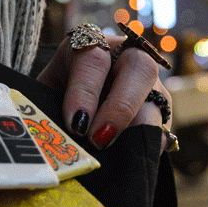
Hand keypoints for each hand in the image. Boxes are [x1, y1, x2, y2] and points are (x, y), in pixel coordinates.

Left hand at [37, 33, 172, 152]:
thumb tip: (45, 139)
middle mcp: (126, 57)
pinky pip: (162, 128)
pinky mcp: (160, 110)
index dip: (85, 91)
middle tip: (99, 140)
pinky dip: (147, 146)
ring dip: (138, 130)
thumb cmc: (59, 92)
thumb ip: (48, 106)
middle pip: (139, 68)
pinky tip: (133, 161)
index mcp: (91, 44)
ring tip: (118, 157)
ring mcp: (149, 83)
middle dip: (120, 107)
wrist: (77, 97)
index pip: (94, 59)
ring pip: (157, 100)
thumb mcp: (47, 92)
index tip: (75, 124)